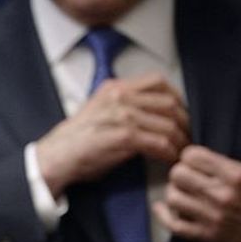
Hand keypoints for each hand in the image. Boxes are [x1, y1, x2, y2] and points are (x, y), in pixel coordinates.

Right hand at [36, 73, 189, 197]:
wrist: (55, 159)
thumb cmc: (74, 143)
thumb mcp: (96, 111)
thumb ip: (120, 106)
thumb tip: (148, 114)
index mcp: (114, 88)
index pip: (157, 81)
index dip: (176, 97)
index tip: (180, 113)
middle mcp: (120, 97)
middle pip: (169, 102)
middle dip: (183, 121)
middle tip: (186, 136)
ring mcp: (123, 116)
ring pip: (168, 123)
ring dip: (179, 140)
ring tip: (180, 152)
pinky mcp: (125, 137)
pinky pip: (160, 142)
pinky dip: (169, 153)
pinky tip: (169, 160)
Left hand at [154, 145, 240, 241]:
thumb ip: (232, 164)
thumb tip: (206, 162)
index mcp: (236, 175)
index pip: (192, 156)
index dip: (189, 156)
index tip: (192, 161)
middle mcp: (221, 195)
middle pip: (177, 175)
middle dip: (179, 173)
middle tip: (185, 177)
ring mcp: (212, 217)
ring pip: (172, 197)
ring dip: (174, 192)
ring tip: (181, 192)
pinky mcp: (207, 236)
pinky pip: (173, 225)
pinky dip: (163, 215)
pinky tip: (161, 207)